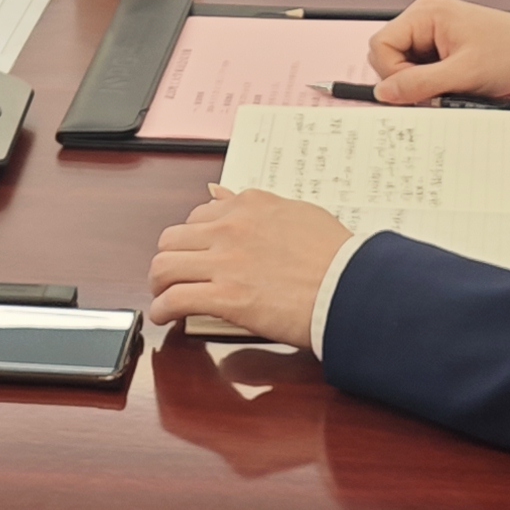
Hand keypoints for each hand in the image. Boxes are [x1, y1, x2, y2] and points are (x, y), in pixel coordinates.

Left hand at [146, 183, 358, 345]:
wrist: (350, 287)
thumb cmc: (336, 255)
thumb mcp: (298, 213)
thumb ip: (256, 205)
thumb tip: (220, 192)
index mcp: (249, 205)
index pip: (200, 215)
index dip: (194, 239)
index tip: (197, 253)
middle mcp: (230, 228)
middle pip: (172, 239)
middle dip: (169, 258)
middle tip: (174, 276)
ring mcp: (225, 262)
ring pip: (164, 266)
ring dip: (159, 283)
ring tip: (163, 296)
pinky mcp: (224, 297)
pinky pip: (174, 299)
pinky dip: (162, 309)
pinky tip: (164, 317)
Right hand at [364, 0, 509, 102]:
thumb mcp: (462, 75)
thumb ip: (418, 84)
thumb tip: (383, 93)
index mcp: (425, 13)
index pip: (381, 45)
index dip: (393, 73)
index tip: (417, 90)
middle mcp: (424, 14)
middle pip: (388, 52)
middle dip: (406, 76)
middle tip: (436, 87)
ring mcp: (432, 26)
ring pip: (402, 60)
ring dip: (420, 78)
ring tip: (449, 82)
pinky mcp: (440, 39)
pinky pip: (418, 62)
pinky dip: (430, 76)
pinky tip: (451, 79)